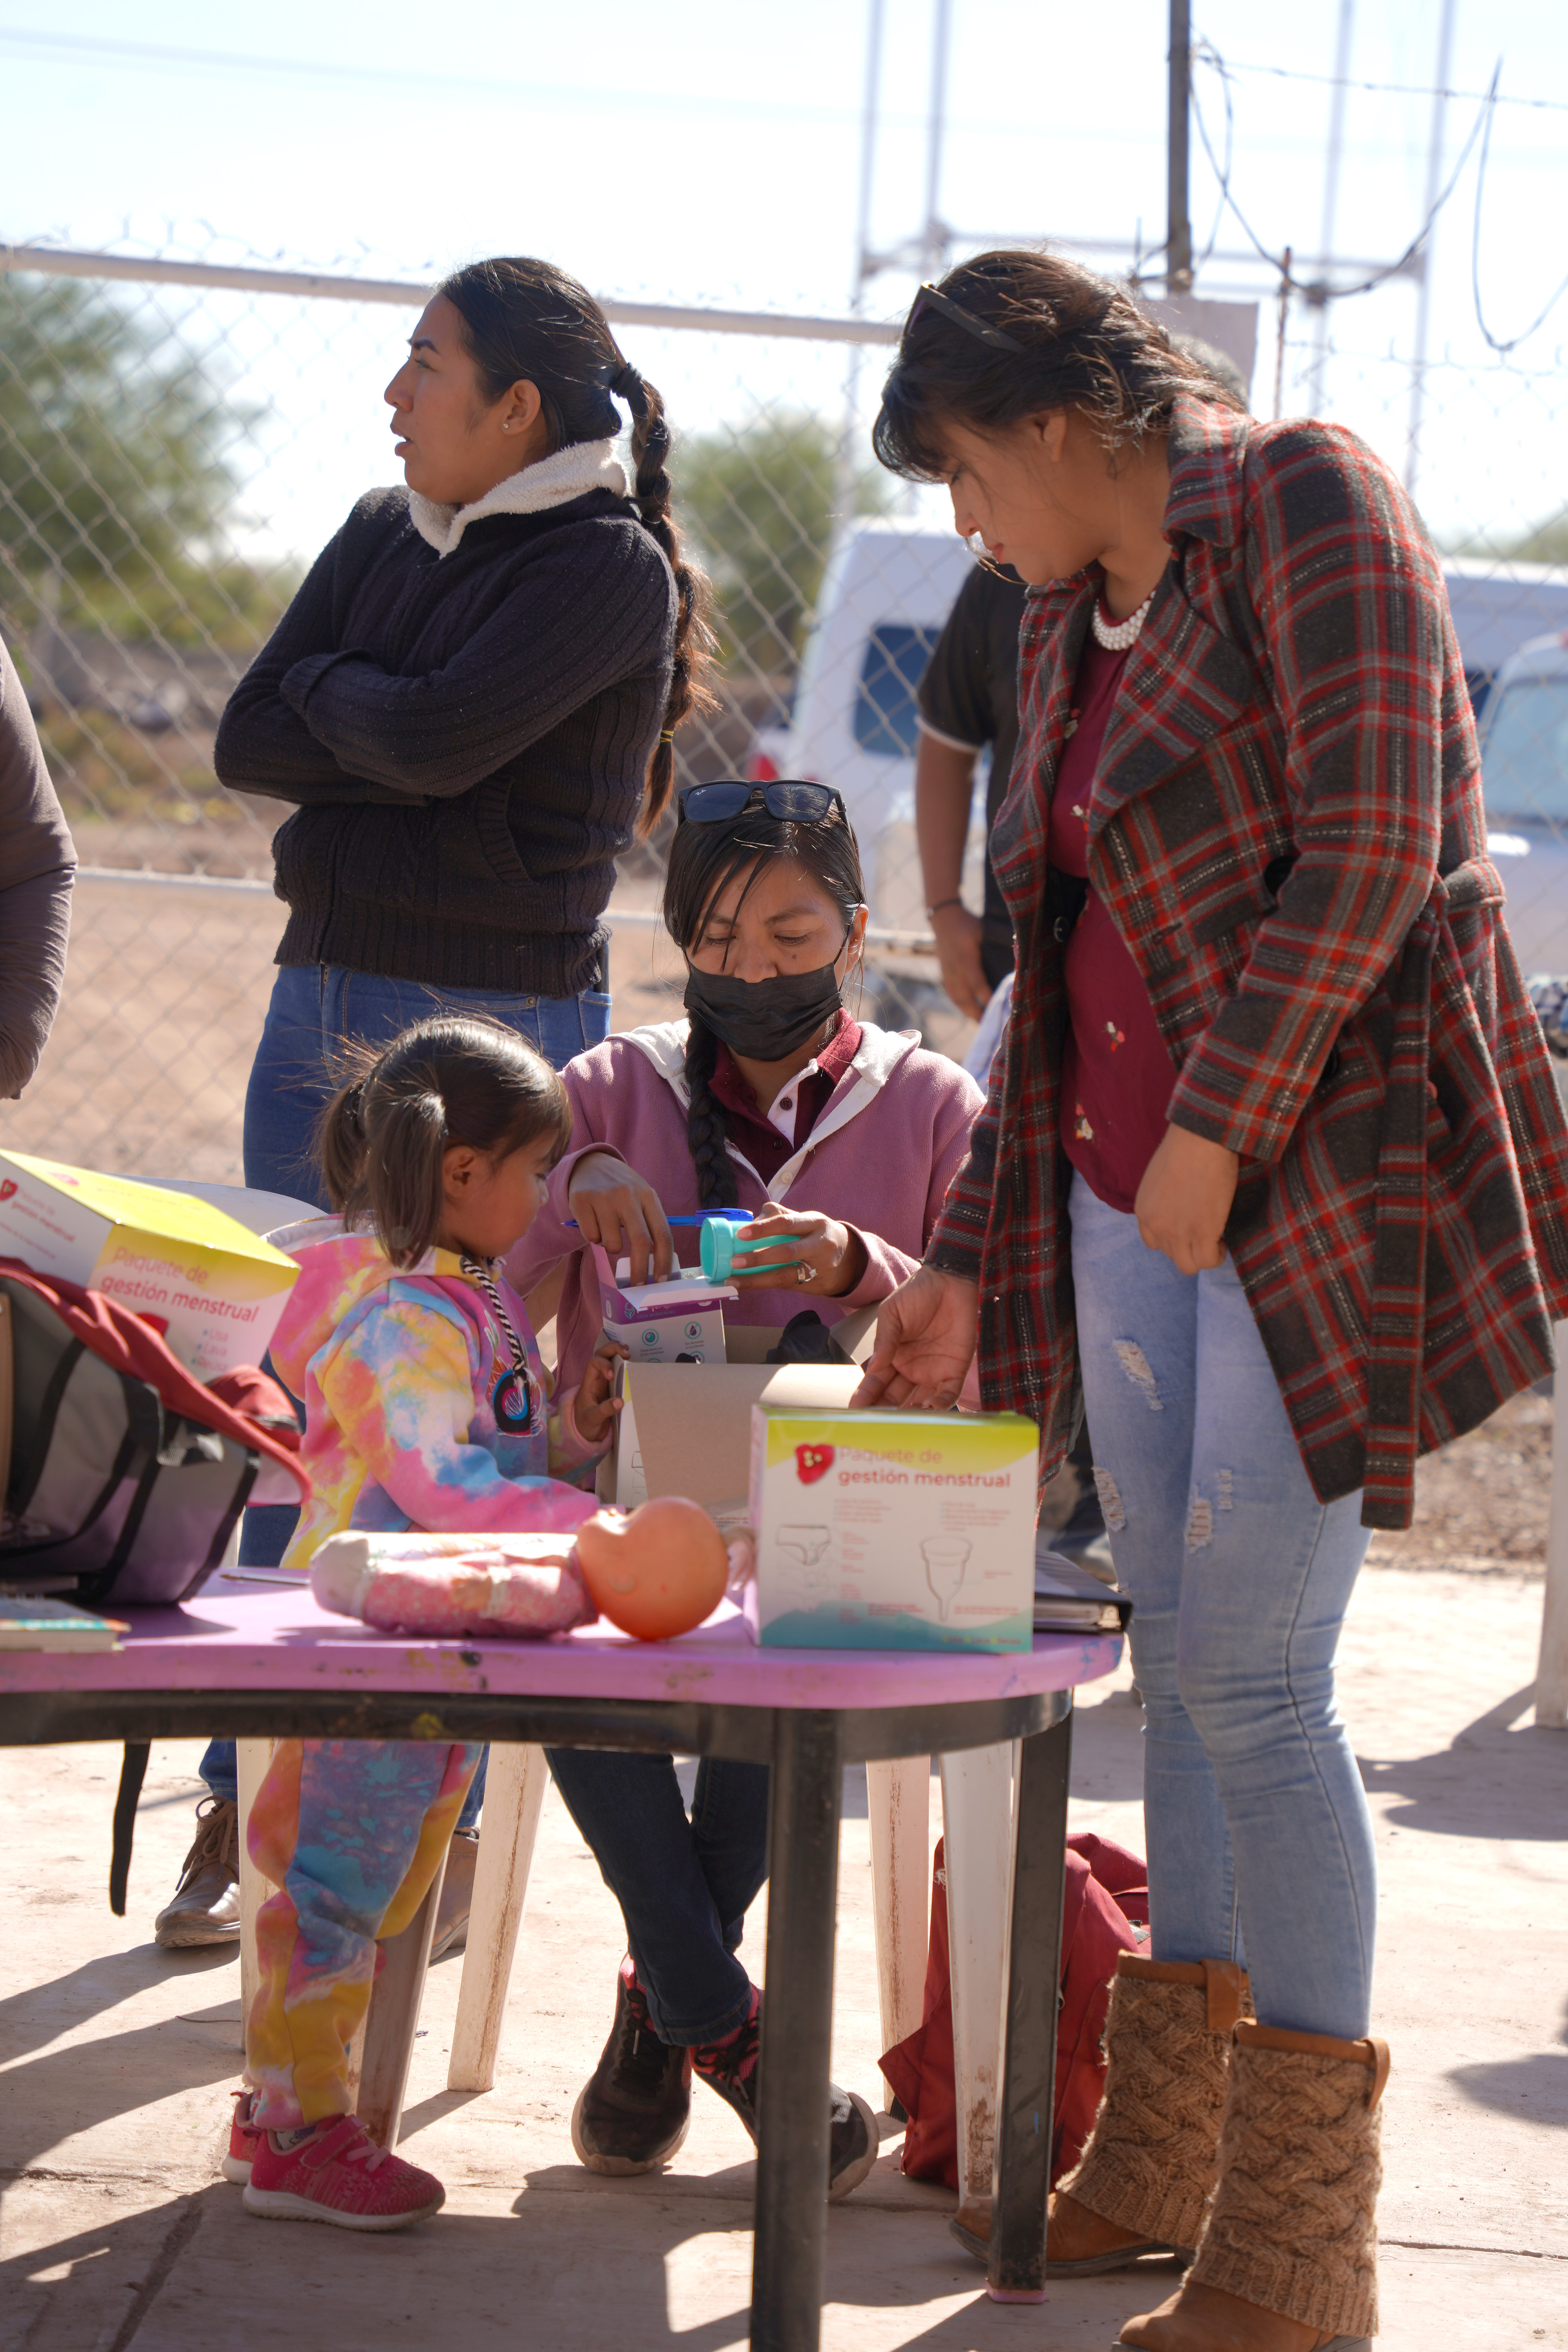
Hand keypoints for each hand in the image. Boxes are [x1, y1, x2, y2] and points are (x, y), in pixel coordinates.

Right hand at [568, 1151, 672, 1285]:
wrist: (592, 1164)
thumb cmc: (622, 1189)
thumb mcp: (641, 1198)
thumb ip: (650, 1224)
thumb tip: (658, 1263)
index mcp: (648, 1195)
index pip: (662, 1233)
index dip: (664, 1260)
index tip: (661, 1279)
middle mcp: (627, 1195)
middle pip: (640, 1242)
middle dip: (641, 1269)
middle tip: (637, 1283)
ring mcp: (603, 1197)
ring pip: (612, 1243)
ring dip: (611, 1246)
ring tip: (608, 1230)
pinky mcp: (581, 1200)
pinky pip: (591, 1237)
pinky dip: (593, 1237)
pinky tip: (594, 1221)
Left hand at [572, 1334, 627, 1447]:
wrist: (584, 1430)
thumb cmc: (585, 1423)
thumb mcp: (592, 1419)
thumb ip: (604, 1411)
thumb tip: (620, 1402)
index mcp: (588, 1383)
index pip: (593, 1363)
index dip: (603, 1364)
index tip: (612, 1376)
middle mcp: (595, 1377)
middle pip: (600, 1354)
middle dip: (612, 1349)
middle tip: (626, 1353)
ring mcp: (603, 1380)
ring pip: (607, 1357)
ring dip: (617, 1351)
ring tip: (628, 1352)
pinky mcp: (611, 1385)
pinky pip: (616, 1367)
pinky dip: (623, 1360)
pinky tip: (631, 1360)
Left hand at [728, 1201, 867, 1298]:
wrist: (851, 1259)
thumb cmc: (818, 1235)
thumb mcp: (806, 1220)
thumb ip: (780, 1215)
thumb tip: (752, 1220)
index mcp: (815, 1222)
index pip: (787, 1223)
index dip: (763, 1228)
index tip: (741, 1233)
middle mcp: (819, 1244)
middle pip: (787, 1251)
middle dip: (758, 1257)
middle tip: (734, 1261)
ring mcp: (819, 1267)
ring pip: (785, 1275)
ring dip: (757, 1279)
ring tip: (734, 1280)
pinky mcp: (816, 1285)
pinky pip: (787, 1286)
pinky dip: (765, 1285)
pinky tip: (746, 1285)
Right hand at [851, 1265, 979, 1409]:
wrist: (952, 1281)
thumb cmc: (918, 1293)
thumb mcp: (892, 1313)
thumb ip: (884, 1341)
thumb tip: (873, 1368)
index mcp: (891, 1356)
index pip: (875, 1382)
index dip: (865, 1396)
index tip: (854, 1409)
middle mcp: (910, 1369)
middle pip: (894, 1397)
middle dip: (885, 1411)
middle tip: (877, 1423)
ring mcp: (933, 1372)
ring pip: (920, 1402)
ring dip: (912, 1414)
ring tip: (904, 1421)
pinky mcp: (955, 1371)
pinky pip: (947, 1394)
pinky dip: (940, 1404)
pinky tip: (930, 1407)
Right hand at [930, 901, 992, 1021]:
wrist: (943, 919)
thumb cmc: (967, 924)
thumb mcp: (983, 930)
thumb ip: (996, 943)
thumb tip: (1016, 955)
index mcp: (965, 958)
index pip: (977, 983)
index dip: (986, 997)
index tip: (996, 1007)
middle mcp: (955, 968)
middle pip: (965, 997)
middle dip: (977, 1012)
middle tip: (989, 1024)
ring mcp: (947, 972)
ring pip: (957, 998)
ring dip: (968, 1012)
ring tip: (980, 1022)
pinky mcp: (944, 974)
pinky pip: (951, 994)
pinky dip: (960, 1005)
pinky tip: (968, 1011)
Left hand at [1133, 1124, 1238, 1274]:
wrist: (1200, 1140)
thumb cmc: (1183, 1149)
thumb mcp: (1159, 1178)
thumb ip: (1163, 1200)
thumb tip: (1178, 1207)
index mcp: (1143, 1211)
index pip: (1152, 1241)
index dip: (1171, 1238)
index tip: (1186, 1229)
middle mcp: (1156, 1226)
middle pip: (1171, 1254)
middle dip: (1187, 1246)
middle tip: (1203, 1232)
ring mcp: (1178, 1233)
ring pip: (1187, 1265)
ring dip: (1201, 1255)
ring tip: (1214, 1240)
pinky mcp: (1202, 1234)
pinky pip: (1207, 1261)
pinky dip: (1216, 1255)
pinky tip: (1222, 1241)